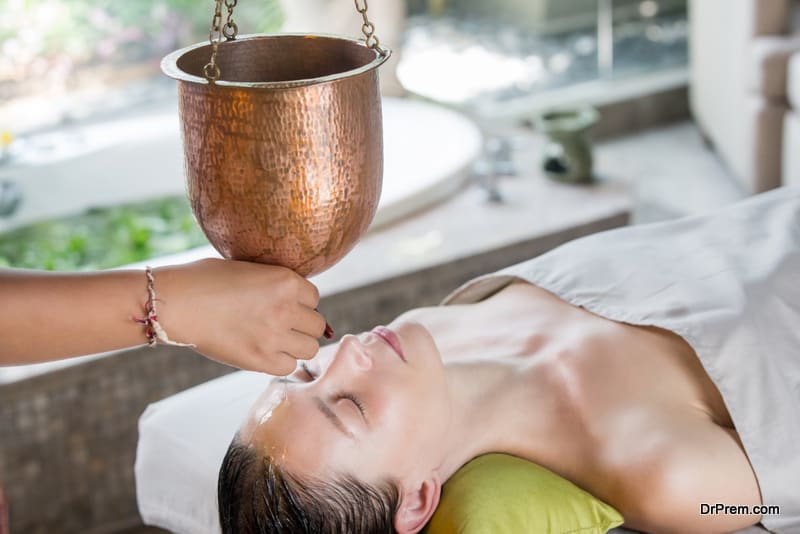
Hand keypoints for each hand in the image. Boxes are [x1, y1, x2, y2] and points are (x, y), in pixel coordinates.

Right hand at [153, 258, 326, 374]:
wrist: (176, 303)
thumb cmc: (204, 280)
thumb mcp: (248, 269)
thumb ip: (275, 283)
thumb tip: (294, 298)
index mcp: (286, 281)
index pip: (314, 298)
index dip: (300, 303)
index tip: (286, 305)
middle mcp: (286, 309)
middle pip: (317, 325)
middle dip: (302, 325)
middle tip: (282, 325)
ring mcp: (274, 337)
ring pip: (310, 348)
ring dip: (297, 345)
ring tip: (277, 340)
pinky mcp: (259, 360)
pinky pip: (288, 366)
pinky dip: (280, 361)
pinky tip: (264, 352)